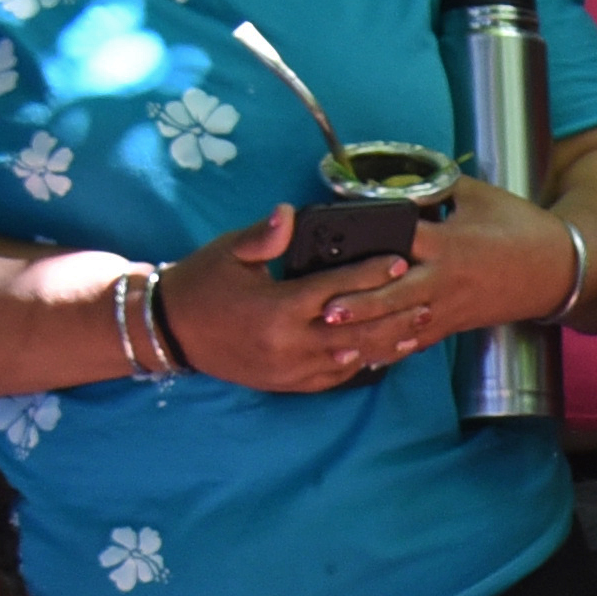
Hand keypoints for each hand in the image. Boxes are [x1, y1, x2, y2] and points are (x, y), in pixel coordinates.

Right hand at [155, 208, 397, 390]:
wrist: (170, 330)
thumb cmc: (202, 283)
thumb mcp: (229, 252)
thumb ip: (265, 236)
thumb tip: (290, 211)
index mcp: (277, 307)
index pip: (337, 289)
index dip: (371, 274)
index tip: (400, 261)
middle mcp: (289, 343)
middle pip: (356, 330)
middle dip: (393, 316)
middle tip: (426, 301)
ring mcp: (289, 369)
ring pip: (350, 358)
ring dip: (385, 345)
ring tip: (417, 331)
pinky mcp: (286, 384)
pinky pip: (333, 378)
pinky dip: (361, 366)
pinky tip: (382, 354)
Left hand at [312, 171, 583, 364]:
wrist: (558, 271)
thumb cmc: (521, 229)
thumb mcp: (480, 196)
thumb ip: (438, 186)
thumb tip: (400, 176)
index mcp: (450, 243)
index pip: (404, 240)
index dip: (373, 240)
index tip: (340, 241)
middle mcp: (446, 279)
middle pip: (395, 295)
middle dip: (360, 304)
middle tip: (325, 308)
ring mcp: (450, 307)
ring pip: (403, 326)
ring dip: (369, 334)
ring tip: (335, 338)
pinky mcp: (455, 324)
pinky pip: (419, 341)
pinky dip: (392, 350)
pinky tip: (365, 357)